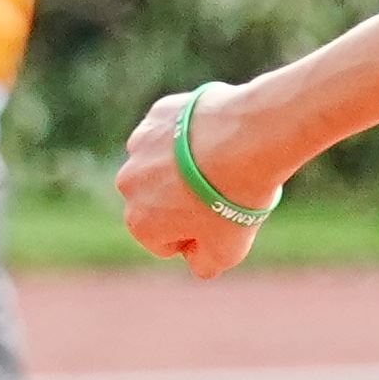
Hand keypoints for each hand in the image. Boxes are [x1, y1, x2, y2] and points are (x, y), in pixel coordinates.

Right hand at [115, 87, 277, 276]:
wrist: (249, 138)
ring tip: (222, 162)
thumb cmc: (234, 198)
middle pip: (159, 200)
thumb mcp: (228, 250)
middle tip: (222, 189)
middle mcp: (129, 184)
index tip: (220, 219)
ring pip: (163, 163)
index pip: (166, 241)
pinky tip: (217, 136)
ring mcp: (140, 145)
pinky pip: (173, 131)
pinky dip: (189, 135)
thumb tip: (197, 263)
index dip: (197, 234)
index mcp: (139, 223)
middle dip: (184, 199)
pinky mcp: (159, 113)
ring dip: (184, 166)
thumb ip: (204, 266)